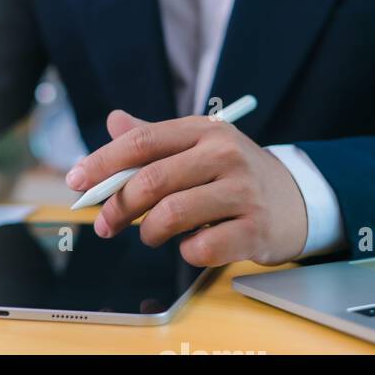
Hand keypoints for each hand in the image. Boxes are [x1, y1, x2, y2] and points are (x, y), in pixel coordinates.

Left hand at [65, 110, 307, 266]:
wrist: (300, 201)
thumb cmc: (236, 175)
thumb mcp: (200, 147)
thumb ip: (155, 138)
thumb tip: (114, 122)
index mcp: (204, 130)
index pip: (142, 141)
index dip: (101, 162)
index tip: (75, 182)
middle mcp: (225, 155)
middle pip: (151, 181)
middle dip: (117, 207)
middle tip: (105, 224)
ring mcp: (242, 192)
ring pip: (170, 215)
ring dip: (149, 232)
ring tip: (153, 234)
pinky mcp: (255, 230)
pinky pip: (200, 247)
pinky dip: (186, 252)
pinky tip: (193, 244)